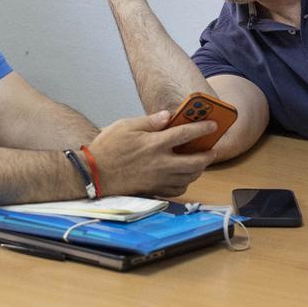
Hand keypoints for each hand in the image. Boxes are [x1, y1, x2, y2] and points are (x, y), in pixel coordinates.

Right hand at [86, 110, 215, 197]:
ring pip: (189, 177)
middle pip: (194, 161)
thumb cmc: (107, 148)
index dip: (202, 128)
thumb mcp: (126, 125)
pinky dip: (185, 184)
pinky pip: (177, 190)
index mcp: (155, 144)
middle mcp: (161, 163)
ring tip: (201, 163)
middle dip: (208, 156)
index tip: (213, 125)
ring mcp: (158, 178)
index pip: (186, 134)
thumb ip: (149, 121)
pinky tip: (184, 178)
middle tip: (212, 150)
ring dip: (199, 170)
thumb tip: (167, 116)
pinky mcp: (153, 189)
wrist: (94, 173)